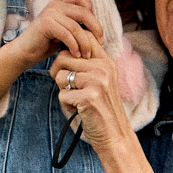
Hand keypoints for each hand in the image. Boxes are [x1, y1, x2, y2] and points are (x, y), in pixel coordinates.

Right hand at [0, 0, 100, 106]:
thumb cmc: (46, 43)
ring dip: (84, 42)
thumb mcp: (65, 31)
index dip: (91, 9)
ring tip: (86, 54)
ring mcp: (50, 13)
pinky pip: (67, 34)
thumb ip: (76, 24)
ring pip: (76, 26)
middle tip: (100, 42)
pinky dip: (74, 46)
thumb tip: (96, 28)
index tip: (95, 27)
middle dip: (95, 28)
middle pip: (84, 12)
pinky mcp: (46, 24)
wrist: (25, 51)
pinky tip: (76, 54)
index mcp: (60, 3)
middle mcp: (55, 5)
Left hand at [50, 28, 128, 155]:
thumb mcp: (101, 81)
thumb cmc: (102, 108)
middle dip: (58, 72)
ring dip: (63, 90)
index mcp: (106, 62)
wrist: (114, 134)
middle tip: (67, 86)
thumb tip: (63, 49)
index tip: (69, 64)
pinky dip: (66, 105)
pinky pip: (62, 94)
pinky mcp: (89, 98)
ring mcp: (97, 82)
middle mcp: (103, 68)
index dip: (68, 48)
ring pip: (60, 76)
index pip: (83, 38)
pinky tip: (79, 110)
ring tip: (77, 100)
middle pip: (63, 57)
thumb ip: (88, 64)